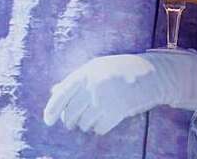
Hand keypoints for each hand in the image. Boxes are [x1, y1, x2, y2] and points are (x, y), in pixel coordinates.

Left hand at [43, 50, 196, 135]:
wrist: (149, 74)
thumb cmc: (118, 70)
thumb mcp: (95, 68)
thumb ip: (74, 80)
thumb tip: (54, 91)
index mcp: (85, 73)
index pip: (62, 94)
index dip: (52, 109)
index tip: (48, 121)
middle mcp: (92, 87)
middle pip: (71, 113)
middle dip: (70, 120)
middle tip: (73, 122)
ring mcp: (105, 100)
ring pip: (84, 123)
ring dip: (86, 124)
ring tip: (93, 116)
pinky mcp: (117, 112)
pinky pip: (100, 128)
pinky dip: (100, 127)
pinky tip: (104, 120)